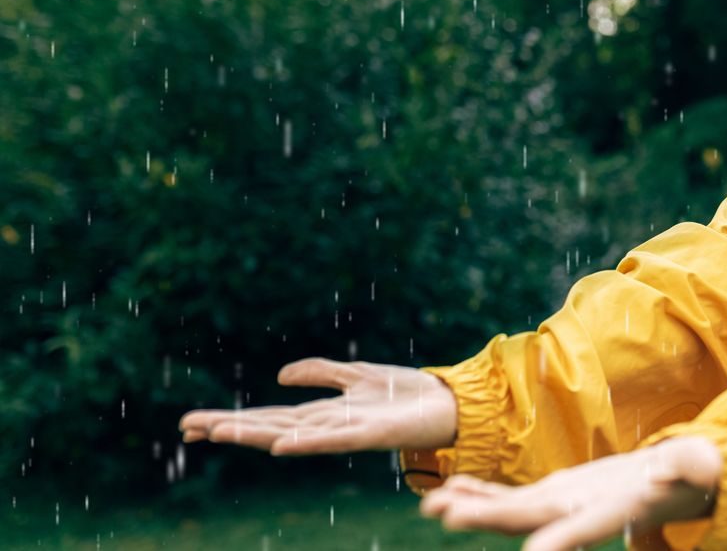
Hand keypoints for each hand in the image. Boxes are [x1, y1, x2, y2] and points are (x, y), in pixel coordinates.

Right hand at [178, 357, 458, 454]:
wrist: (447, 405)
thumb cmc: (404, 394)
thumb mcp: (356, 375)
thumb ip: (321, 373)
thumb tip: (280, 375)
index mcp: (322, 413)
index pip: (268, 416)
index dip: (231, 418)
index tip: (191, 423)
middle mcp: (326, 425)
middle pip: (269, 426)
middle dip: (229, 426)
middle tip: (187, 428)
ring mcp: (345, 432)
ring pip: (291, 434)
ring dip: (255, 434)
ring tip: (220, 432)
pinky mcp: (368, 434)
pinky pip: (333, 441)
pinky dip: (307, 442)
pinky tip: (282, 446)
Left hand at [419, 436, 723, 550]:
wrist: (675, 488)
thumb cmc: (695, 479)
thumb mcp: (701, 469)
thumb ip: (695, 469)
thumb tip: (696, 466)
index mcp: (617, 510)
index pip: (585, 528)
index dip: (559, 541)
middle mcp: (580, 513)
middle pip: (529, 520)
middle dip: (488, 518)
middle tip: (446, 515)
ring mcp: (562, 506)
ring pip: (510, 510)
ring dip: (471, 507)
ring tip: (430, 505)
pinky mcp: (554, 495)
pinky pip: (510, 498)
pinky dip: (480, 493)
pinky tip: (449, 489)